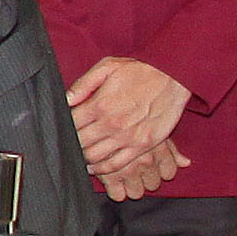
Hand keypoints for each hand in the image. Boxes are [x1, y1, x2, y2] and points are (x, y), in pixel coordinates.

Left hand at [65, 56, 192, 196]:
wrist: (173, 76)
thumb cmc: (140, 70)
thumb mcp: (108, 66)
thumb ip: (84, 83)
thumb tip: (65, 99)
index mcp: (99, 104)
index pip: (71, 124)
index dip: (65, 127)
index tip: (64, 129)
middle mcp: (111, 123)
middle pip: (80, 143)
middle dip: (72, 144)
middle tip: (70, 144)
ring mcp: (127, 137)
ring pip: (95, 156)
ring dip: (84, 158)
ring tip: (80, 156)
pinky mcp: (142, 146)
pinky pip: (116, 164)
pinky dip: (103, 169)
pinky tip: (95, 167)